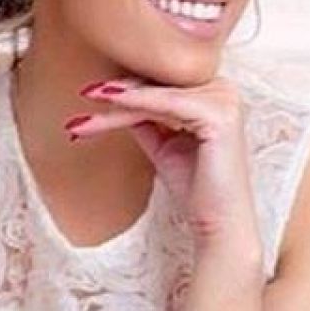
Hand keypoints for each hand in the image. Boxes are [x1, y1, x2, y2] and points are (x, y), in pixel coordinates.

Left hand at [70, 77, 260, 251]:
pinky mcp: (219, 114)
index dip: (128, 89)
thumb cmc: (196, 189)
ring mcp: (225, 100)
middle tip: (84, 92)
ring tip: (87, 98)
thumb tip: (116, 97)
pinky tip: (110, 100)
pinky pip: (167, 103)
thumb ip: (147, 119)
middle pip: (160, 85)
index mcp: (216, 95)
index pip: (164, 85)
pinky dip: (136, 102)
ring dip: (121, 99)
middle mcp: (224, 91)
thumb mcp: (164, 145)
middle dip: (120, 92)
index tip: (91, 93)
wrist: (218, 224)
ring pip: (159, 94)